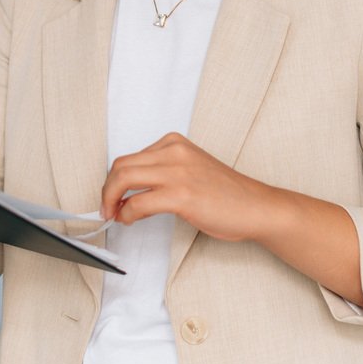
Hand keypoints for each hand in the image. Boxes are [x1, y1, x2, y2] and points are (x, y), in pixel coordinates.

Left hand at [100, 132, 274, 241]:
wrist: (256, 207)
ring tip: (114, 215)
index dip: (114, 180)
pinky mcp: (181, 195)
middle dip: (106, 189)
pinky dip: (127, 213)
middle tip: (106, 208)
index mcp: (174, 143)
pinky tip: (130, 220)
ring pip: (124, 179)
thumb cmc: (226, 194)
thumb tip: (129, 191)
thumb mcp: (190, 170)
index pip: (129, 157)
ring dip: (111, 200)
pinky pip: (138, 203)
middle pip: (121, 166)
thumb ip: (163, 173)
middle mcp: (174, 151)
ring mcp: (178, 172)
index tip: (112, 197)